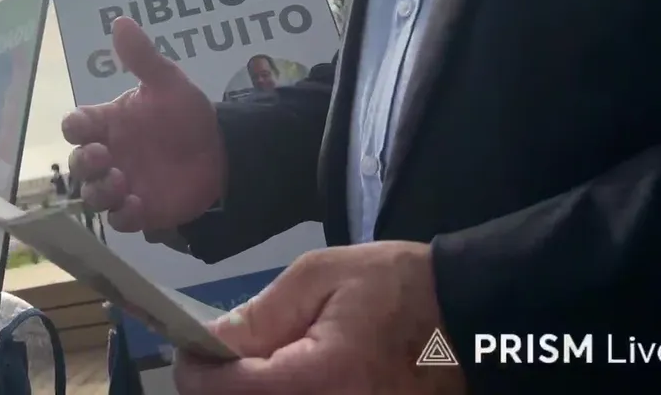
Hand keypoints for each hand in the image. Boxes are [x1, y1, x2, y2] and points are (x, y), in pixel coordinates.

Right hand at [62, 17, 225, 233]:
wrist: (222, 152)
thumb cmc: (188, 116)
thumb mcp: (168, 84)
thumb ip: (143, 58)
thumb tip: (120, 21)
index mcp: (107, 123)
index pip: (75, 125)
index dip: (74, 127)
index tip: (85, 126)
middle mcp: (107, 155)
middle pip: (77, 163)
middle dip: (83, 163)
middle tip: (103, 157)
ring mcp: (120, 185)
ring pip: (91, 195)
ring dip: (99, 191)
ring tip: (121, 182)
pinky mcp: (139, 211)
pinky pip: (119, 220)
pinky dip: (123, 215)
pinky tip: (138, 205)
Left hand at [174, 242, 466, 394]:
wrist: (468, 321)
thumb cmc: (397, 288)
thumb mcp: (320, 278)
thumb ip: (259, 315)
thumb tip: (206, 342)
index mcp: (320, 378)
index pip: (226, 390)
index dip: (196, 368)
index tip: (192, 347)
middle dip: (221, 385)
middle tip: (222, 356)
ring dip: (249, 391)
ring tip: (259, 365)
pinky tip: (288, 379)